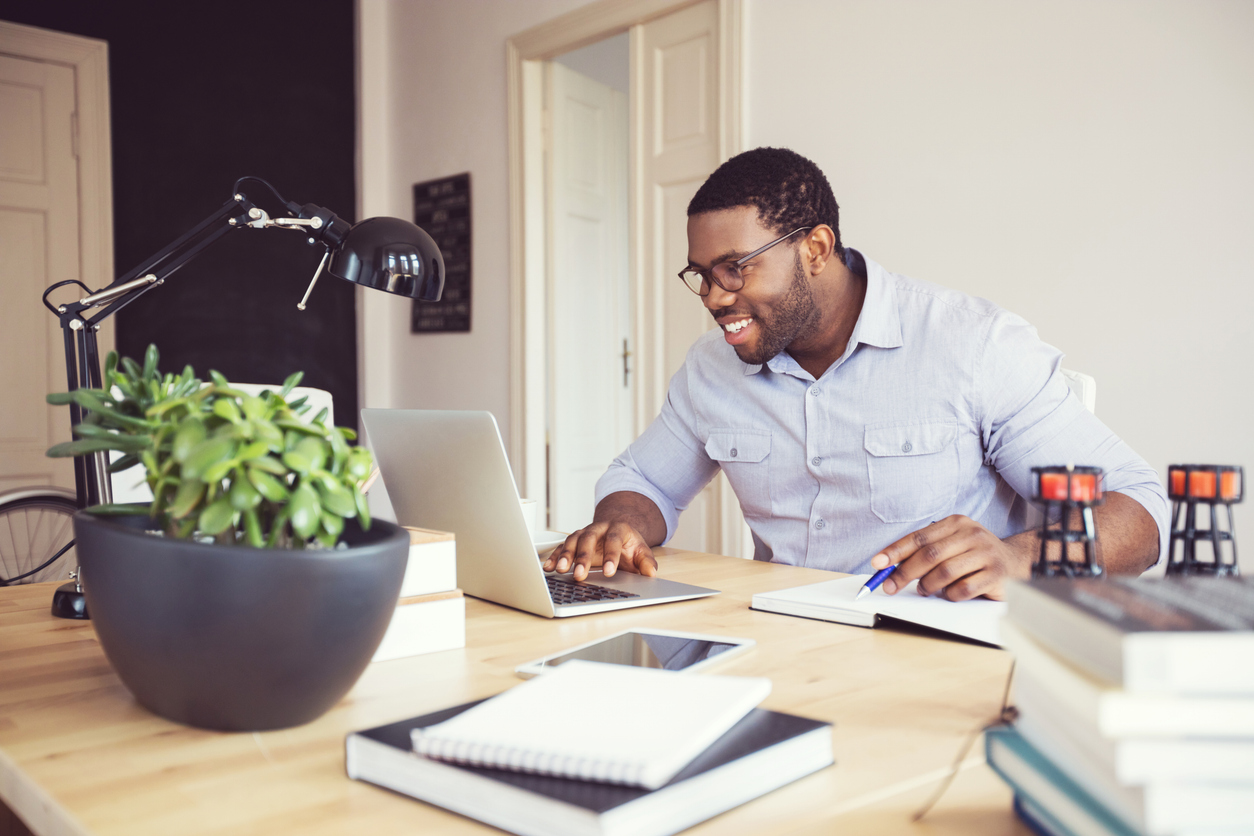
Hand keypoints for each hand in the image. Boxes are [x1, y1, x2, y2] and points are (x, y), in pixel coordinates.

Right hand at [541, 521, 658, 581]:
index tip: (609, 572)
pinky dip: (555, 557)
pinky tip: (549, 568)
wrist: (617, 532)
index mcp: (617, 528)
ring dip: (565, 556)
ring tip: (560, 570)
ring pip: (572, 541)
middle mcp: (598, 528)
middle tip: (579, 574)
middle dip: (583, 557)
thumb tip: (651, 573)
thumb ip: (646, 562)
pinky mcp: (573, 541)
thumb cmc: (628, 545)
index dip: (611, 555)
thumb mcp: (641, 552)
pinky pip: (562, 547)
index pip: (613, 540)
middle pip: (588, 539)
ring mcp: (584, 533)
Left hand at [869, 515, 1032, 601]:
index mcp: (956, 523)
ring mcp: (986, 554)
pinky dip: (949, 595)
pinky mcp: (996, 575)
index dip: (895, 551)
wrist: (1014, 562)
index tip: (878, 564)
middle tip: (890, 586)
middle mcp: (972, 534)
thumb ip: (924, 551)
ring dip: (928, 585)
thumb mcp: (950, 544)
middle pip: (930, 555)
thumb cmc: (973, 554)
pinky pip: (963, 589)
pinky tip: (948, 594)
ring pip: (945, 572)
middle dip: (904, 573)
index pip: (919, 537)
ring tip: (924, 590)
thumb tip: (889, 567)